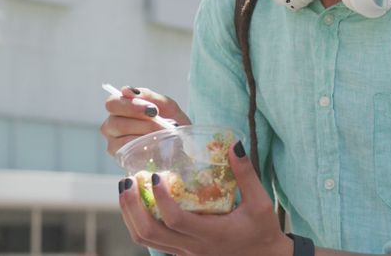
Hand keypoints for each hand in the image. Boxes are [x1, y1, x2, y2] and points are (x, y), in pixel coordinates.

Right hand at [100, 85, 190, 154]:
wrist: (183, 144)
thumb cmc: (171, 122)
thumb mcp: (166, 105)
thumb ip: (148, 96)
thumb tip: (126, 90)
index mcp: (120, 109)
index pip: (112, 103)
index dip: (130, 105)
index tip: (152, 109)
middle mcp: (112, 125)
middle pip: (114, 122)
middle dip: (139, 121)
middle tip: (158, 120)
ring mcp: (115, 143)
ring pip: (123, 137)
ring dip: (146, 132)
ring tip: (164, 131)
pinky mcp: (122, 157)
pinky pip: (129, 150)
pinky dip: (145, 145)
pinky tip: (158, 142)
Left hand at [117, 140, 292, 255]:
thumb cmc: (263, 231)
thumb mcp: (261, 203)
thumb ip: (247, 174)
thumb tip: (234, 146)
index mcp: (211, 234)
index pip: (176, 220)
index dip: (161, 199)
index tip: (155, 176)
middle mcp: (192, 247)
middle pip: (149, 233)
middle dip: (132, 207)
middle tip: (128, 181)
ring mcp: (184, 253)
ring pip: (145, 240)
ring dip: (130, 215)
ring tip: (127, 190)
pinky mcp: (181, 253)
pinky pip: (152, 242)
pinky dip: (139, 222)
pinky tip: (140, 203)